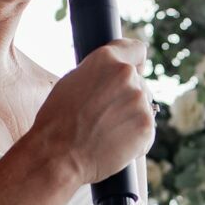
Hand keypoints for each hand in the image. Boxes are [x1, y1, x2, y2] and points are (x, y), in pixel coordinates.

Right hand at [28, 40, 153, 185]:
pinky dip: (135, 139)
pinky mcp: (147, 126)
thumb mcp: (72, 82)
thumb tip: (114, 74)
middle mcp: (127, 75)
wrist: (59, 155)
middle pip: (140, 82)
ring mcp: (140, 101)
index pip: (136, 49)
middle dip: (128, 97)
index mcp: (106, 59)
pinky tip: (114, 145)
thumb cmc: (57, 121)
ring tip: (106, 132)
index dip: (135, 62)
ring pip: (144, 107)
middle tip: (105, 116)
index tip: (135, 70)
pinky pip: (146, 130)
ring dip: (132, 117)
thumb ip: (98, 74)